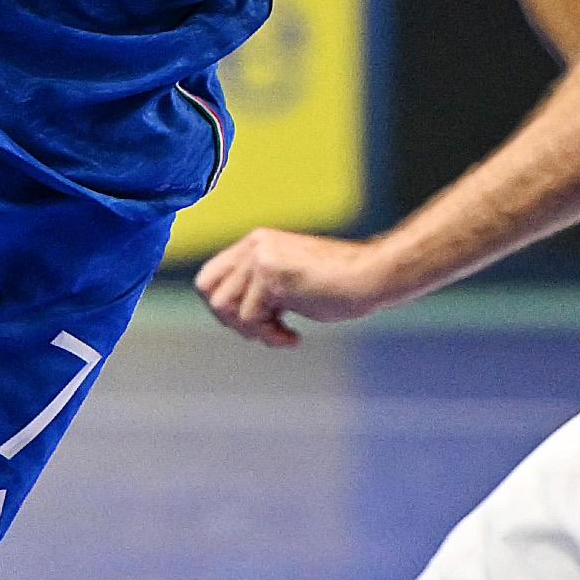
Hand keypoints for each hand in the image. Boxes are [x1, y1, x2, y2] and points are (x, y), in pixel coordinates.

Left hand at [195, 228, 397, 347]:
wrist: (371, 276)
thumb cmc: (339, 285)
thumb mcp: (289, 281)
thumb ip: (259, 288)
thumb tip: (230, 315)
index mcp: (256, 243)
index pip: (210, 277)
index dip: (223, 307)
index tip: (253, 322)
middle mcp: (254, 246)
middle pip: (209, 292)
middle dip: (230, 320)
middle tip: (263, 330)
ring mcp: (260, 258)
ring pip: (225, 307)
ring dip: (252, 330)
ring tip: (281, 332)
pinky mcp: (270, 275)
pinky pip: (250, 318)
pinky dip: (271, 336)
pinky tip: (294, 336)